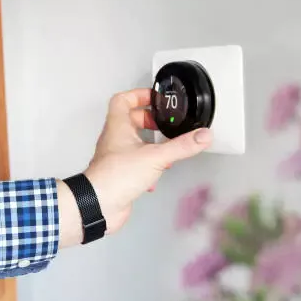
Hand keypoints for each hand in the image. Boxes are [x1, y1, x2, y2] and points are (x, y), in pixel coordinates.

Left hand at [57, 88, 212, 246]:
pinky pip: (134, 163)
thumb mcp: (155, 157)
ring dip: (149, 144)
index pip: (123, 100)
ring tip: (164, 148)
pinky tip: (156, 175)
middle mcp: (114, 140)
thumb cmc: (115, 176)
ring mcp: (116, 157)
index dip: (139, 95)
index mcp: (118, 126)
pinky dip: (147, 165)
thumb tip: (201, 135)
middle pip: (130, 120)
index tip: (156, 98)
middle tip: (162, 124)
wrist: (99, 205)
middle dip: (148, 121)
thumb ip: (181, 146)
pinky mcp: (120, 174)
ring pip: (133, 143)